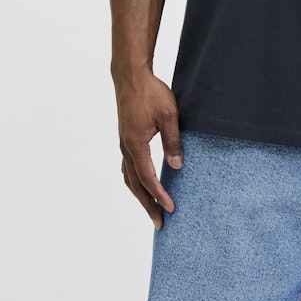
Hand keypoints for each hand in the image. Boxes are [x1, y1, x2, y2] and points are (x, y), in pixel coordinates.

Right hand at [114, 71, 182, 228]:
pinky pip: (128, 168)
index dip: (159, 195)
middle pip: (136, 185)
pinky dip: (135, 182)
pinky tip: (143, 186)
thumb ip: (173, 140)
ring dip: (141, 196)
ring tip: (152, 210)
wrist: (131, 77)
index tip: (171, 209)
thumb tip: (177, 166)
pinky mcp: (125, 140)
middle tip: (160, 223)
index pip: (148, 178)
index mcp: (136, 144)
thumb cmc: (151, 92)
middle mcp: (126, 148)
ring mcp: (123, 144)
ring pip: (130, 178)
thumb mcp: (169, 114)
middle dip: (148, 205)